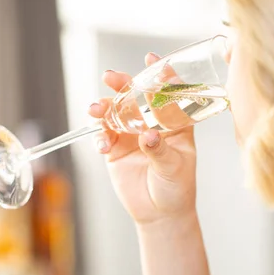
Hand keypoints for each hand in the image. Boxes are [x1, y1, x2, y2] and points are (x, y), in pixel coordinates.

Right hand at [88, 53, 196, 224]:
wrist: (160, 214)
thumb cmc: (177, 188)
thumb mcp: (175, 168)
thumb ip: (160, 151)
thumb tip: (147, 136)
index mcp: (175, 123)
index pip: (169, 93)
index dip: (161, 75)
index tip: (151, 61)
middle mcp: (151, 123)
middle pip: (136, 96)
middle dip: (123, 84)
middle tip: (111, 78)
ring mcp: (131, 134)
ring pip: (115, 112)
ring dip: (104, 108)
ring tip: (96, 111)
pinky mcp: (115, 148)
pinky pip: (103, 135)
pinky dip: (99, 137)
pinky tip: (103, 145)